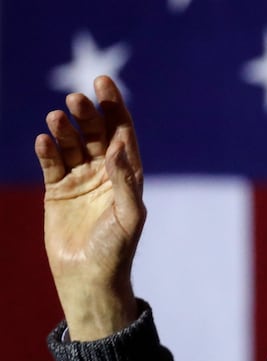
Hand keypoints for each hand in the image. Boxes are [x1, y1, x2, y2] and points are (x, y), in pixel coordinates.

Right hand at [35, 76, 144, 340]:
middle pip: (96, 133)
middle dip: (88, 114)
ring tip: (56, 117)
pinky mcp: (57, 191)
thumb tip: (119, 147)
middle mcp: (105, 172)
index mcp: (128, 174)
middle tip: (76, 99)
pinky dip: (47, 151)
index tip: (103, 82)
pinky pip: (51, 164)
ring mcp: (80, 180)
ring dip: (65, 130)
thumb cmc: (117, 249)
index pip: (123, 132)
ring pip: (72, 145)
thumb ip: (125, 181)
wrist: (89, 277)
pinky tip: (43, 141)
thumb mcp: (129, 214)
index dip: (115, 107)